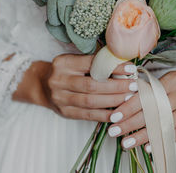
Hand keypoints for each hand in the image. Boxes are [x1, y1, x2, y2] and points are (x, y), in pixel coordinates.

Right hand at [13, 54, 138, 121]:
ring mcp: (60, 98)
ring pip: (91, 101)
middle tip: (133, 86)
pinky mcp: (64, 112)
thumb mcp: (73, 61)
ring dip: (113, 101)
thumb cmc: (64, 70)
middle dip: (116, 86)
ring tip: (129, 98)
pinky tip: (117, 113)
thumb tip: (123, 65)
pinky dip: (104, 115)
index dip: (113, 67)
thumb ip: (93, 62)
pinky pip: (87, 115)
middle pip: (92, 85)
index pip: (91, 64)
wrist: (42, 85)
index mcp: (63, 63)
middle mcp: (59, 80)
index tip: (131, 68)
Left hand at [106, 63, 175, 148]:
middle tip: (114, 132)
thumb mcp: (167, 79)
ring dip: (143, 136)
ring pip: (164, 125)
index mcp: (174, 80)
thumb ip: (149, 89)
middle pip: (154, 111)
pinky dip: (161, 141)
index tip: (114, 116)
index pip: (147, 95)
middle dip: (131, 123)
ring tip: (127, 143)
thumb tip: (124, 103)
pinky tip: (147, 146)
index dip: (129, 107)